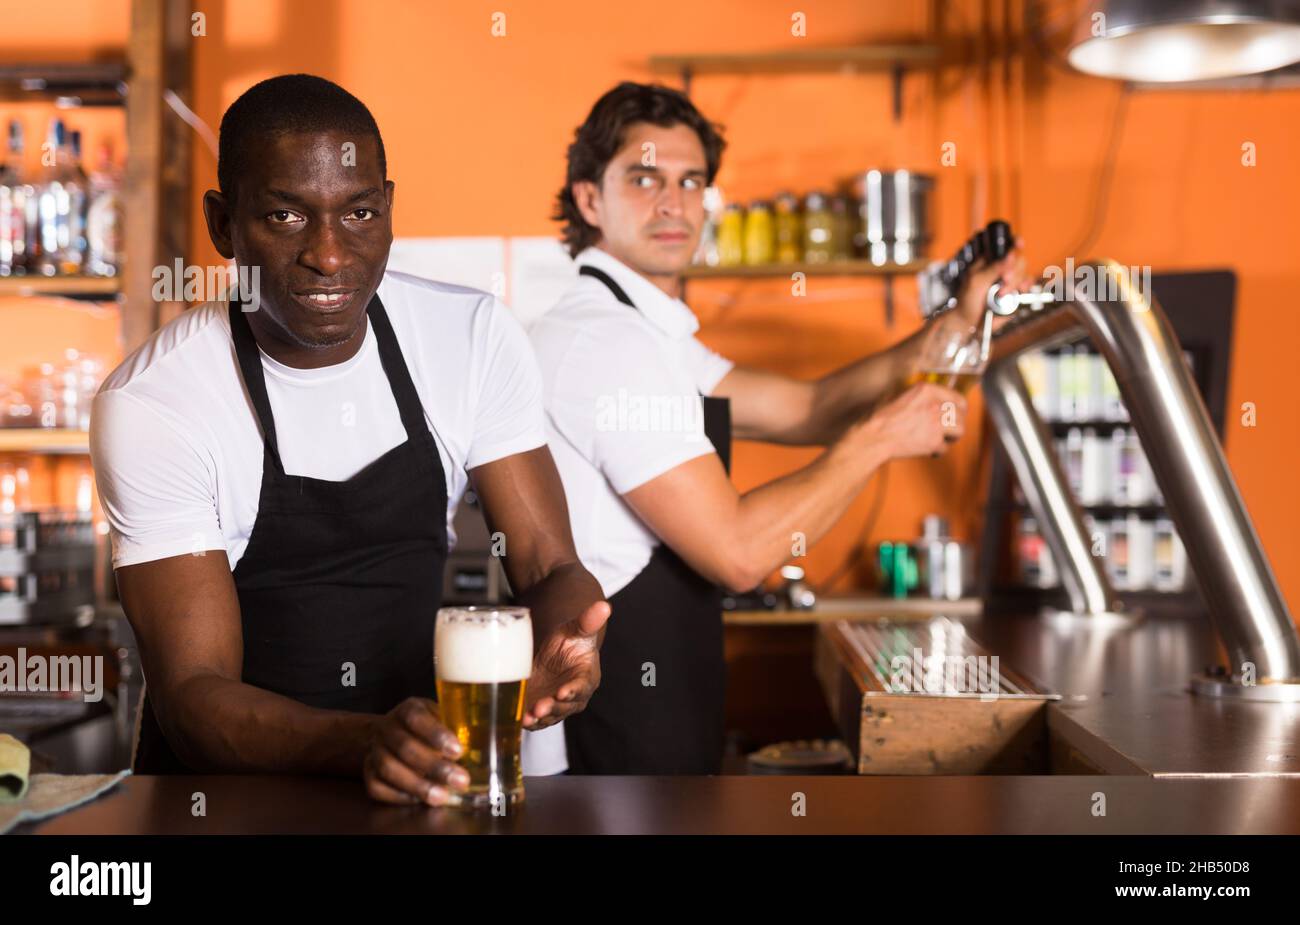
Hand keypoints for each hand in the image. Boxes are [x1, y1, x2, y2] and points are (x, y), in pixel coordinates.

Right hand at [362, 697, 468, 805]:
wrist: (392, 732)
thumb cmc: (427, 727)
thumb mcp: (441, 716)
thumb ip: (457, 728)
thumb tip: (489, 746)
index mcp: (408, 709)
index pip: (416, 718)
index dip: (436, 735)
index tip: (458, 751)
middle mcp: (387, 727)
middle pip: (405, 747)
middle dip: (434, 767)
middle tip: (460, 780)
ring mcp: (374, 749)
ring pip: (388, 769)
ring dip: (417, 785)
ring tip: (442, 796)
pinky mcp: (367, 770)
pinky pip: (376, 786)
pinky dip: (398, 795)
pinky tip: (418, 799)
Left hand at [523, 600, 609, 730]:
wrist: (553, 653)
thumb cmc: (569, 642)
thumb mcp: (575, 630)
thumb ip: (588, 621)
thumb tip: (604, 606)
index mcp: (586, 678)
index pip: (582, 686)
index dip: (573, 690)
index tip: (563, 692)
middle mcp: (572, 697)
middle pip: (564, 707)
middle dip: (552, 709)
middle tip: (539, 708)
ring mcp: (554, 705)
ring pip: (549, 716)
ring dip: (538, 719)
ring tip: (526, 718)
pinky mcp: (538, 708)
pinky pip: (534, 719)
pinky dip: (526, 721)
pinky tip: (516, 719)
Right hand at [856, 381, 967, 458]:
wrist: (874, 437)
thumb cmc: (882, 417)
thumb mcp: (900, 395)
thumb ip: (920, 394)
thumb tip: (933, 398)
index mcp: (927, 389)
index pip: (958, 398)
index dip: (960, 408)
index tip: (958, 413)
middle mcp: (935, 404)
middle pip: (962, 415)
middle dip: (958, 423)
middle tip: (950, 429)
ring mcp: (936, 424)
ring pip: (960, 430)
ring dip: (952, 437)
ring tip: (942, 439)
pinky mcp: (933, 442)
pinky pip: (944, 448)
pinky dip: (937, 450)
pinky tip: (927, 449)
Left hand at [955, 237, 1030, 328]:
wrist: (969, 322)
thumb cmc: (967, 300)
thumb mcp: (976, 282)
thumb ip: (993, 269)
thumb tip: (1009, 256)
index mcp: (989, 262)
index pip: (1005, 246)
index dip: (1014, 243)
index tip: (1019, 243)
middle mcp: (1001, 269)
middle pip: (1019, 259)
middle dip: (1013, 269)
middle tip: (1004, 279)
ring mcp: (1010, 281)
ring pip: (1024, 273)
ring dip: (1015, 281)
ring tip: (1001, 293)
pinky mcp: (1015, 293)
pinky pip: (1027, 285)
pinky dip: (1025, 286)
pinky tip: (1018, 290)